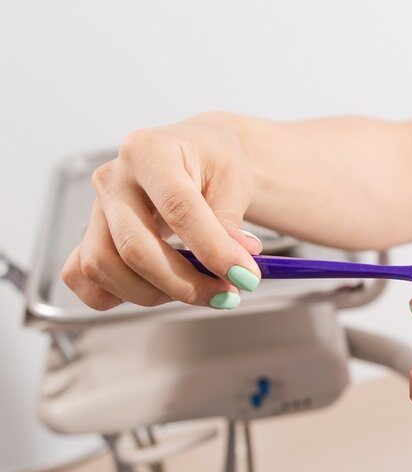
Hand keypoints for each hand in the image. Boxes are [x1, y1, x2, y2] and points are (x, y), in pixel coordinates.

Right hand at [61, 113, 262, 310]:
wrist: (191, 155)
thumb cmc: (211, 163)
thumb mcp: (234, 179)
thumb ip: (231, 221)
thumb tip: (237, 263)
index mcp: (150, 152)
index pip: (178, 208)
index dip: (212, 249)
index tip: (243, 276)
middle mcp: (113, 180)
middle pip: (134, 247)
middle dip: (185, 284)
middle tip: (227, 295)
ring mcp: (95, 210)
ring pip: (104, 268)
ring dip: (156, 294)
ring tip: (197, 289)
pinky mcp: (88, 237)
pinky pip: (84, 280)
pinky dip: (120, 296)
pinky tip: (159, 289)